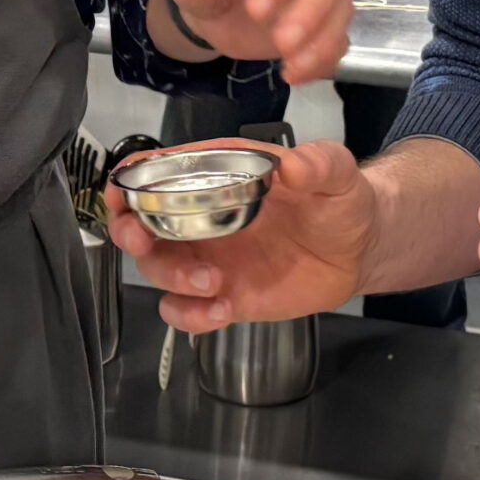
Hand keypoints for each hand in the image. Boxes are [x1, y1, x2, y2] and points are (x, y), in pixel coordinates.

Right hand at [111, 136, 375, 330]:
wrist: (360, 250)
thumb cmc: (341, 200)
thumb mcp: (337, 172)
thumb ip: (319, 163)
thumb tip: (296, 165)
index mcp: (219, 174)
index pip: (159, 171)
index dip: (130, 182)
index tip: (119, 194)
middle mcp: (203, 217)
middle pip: (143, 224)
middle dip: (130, 233)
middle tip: (143, 242)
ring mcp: (210, 258)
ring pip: (159, 270)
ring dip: (171, 278)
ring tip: (213, 284)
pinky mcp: (223, 296)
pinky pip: (186, 311)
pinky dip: (191, 316)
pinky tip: (221, 310)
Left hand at [157, 0, 350, 79]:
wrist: (206, 4)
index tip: (256, 11)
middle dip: (312, 8)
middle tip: (282, 43)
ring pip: (342, 4)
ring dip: (323, 39)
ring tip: (291, 67)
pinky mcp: (320, 21)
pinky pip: (339, 37)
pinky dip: (324, 59)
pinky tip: (295, 74)